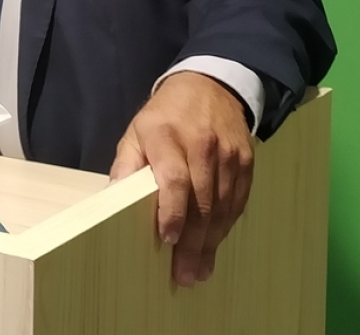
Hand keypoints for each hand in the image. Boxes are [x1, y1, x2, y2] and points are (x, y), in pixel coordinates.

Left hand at [109, 71, 254, 286]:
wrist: (210, 86)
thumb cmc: (165, 116)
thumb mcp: (136, 132)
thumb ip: (126, 165)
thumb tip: (114, 200)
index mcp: (167, 136)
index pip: (174, 179)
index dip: (172, 212)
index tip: (166, 239)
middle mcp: (201, 145)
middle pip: (200, 201)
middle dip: (192, 242)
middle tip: (184, 274)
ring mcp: (227, 154)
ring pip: (221, 206)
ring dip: (211, 242)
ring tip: (199, 270)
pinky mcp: (245, 161)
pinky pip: (236, 202)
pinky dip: (225, 227)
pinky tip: (214, 245)